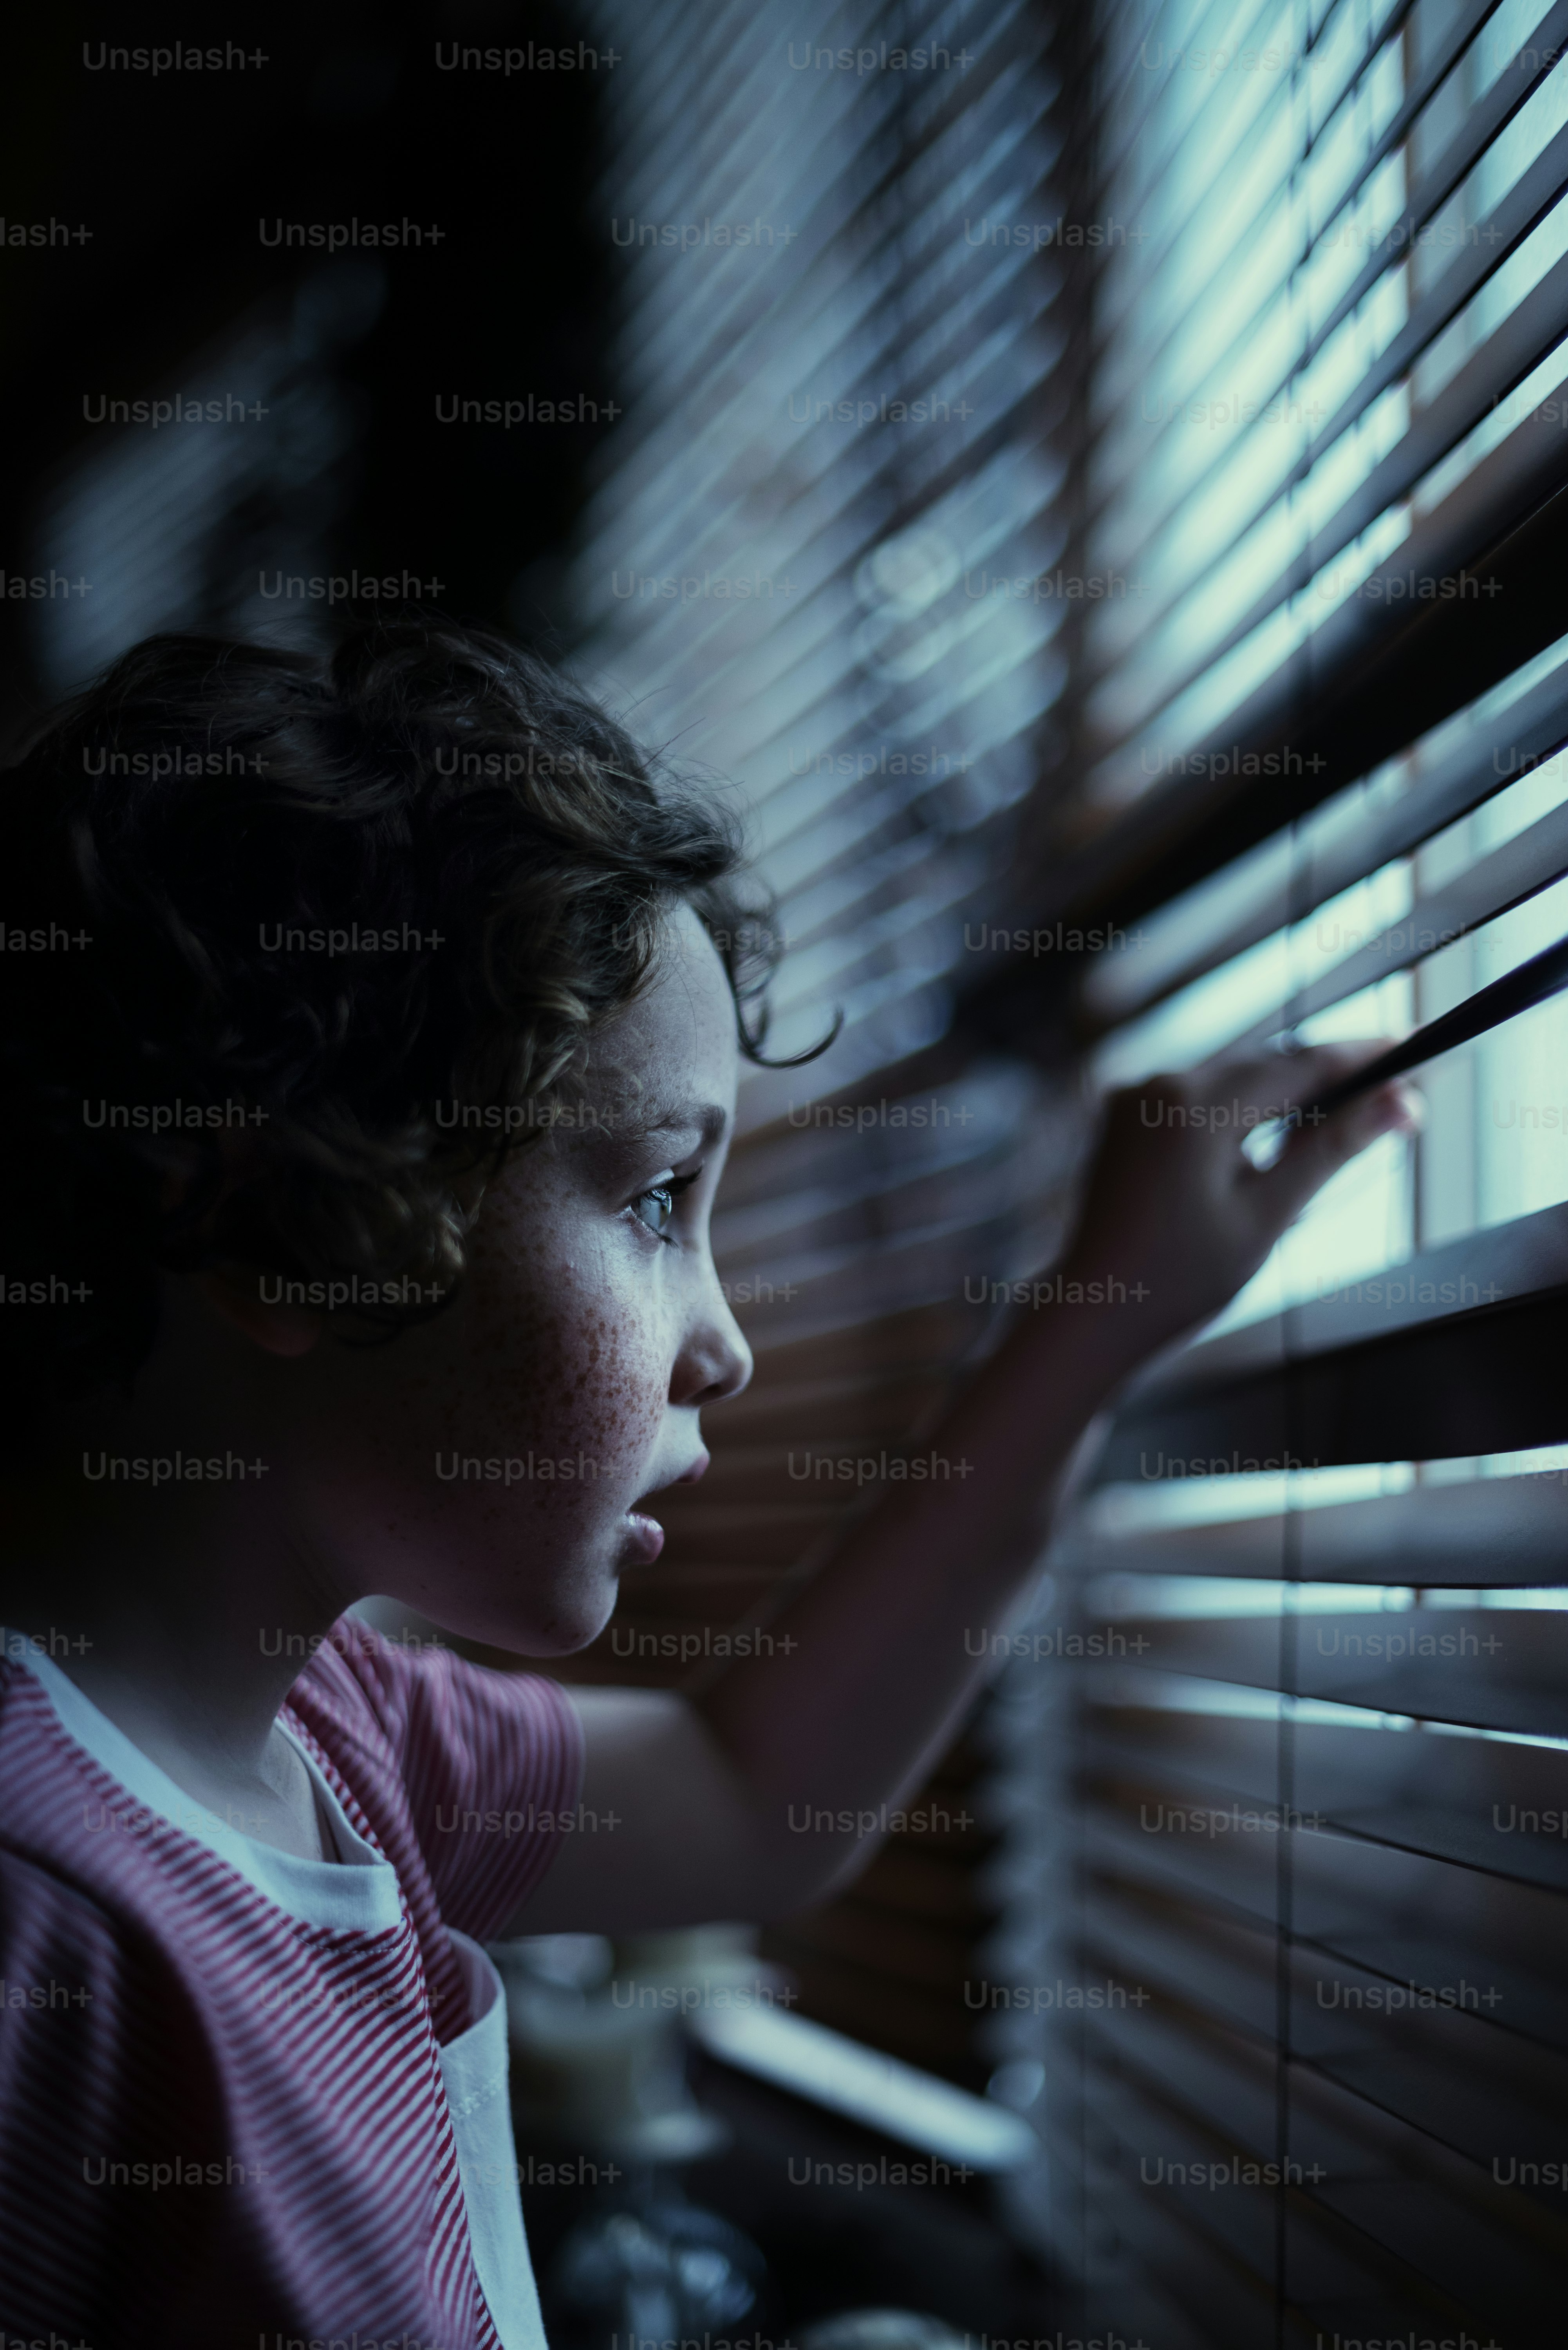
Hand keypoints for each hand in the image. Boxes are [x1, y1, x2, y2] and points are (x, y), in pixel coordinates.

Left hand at [1057, 1042, 1422, 1353]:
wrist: (1095, 1313)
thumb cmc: (1179, 1278)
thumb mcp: (1267, 1214)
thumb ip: (1329, 1150)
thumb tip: (1399, 1104)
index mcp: (1194, 1106)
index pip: (1300, 1064)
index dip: (1361, 1056)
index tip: (1410, 1048)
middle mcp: (1159, 1086)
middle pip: (1267, 1065)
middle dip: (1328, 1078)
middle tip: (1391, 1092)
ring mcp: (1135, 1098)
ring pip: (1234, 1079)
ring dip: (1286, 1095)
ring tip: (1344, 1115)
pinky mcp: (1126, 1118)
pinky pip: (1199, 1098)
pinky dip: (1242, 1111)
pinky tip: (1274, 1137)